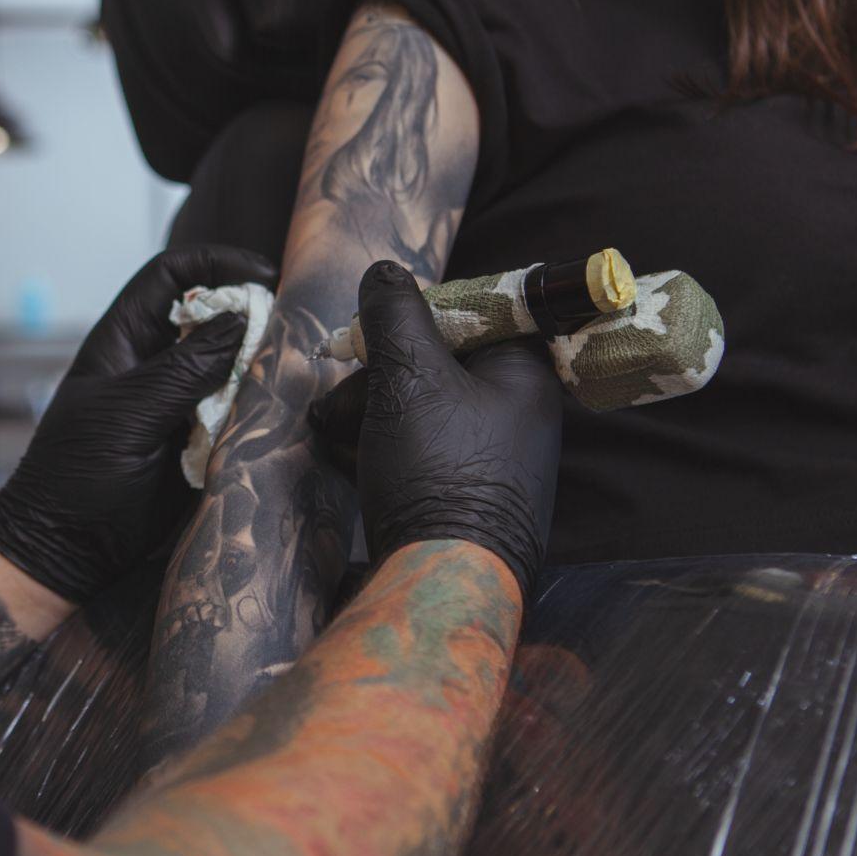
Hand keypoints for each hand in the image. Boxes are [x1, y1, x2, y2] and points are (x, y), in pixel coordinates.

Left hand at [0, 245, 279, 601]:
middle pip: (214, 315)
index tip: (262, 276)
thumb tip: (240, 317)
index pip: (172, 276)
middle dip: (253, 313)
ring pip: (235, 363)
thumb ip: (183, 369)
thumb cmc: (76, 474)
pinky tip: (281, 408)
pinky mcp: (204, 441)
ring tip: (291, 370)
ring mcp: (184, 402)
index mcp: (127, 340)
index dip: (217, 263)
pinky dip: (263, 406)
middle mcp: (159, 363)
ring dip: (263, 363)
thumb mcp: (127, 414)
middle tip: (290, 329)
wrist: (67, 551)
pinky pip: (242, 410)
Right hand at [309, 261, 561, 590]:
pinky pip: (420, 452)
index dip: (414, 317)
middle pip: (437, 363)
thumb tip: (386, 272)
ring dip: (368, 412)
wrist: (441, 583)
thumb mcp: (409, 375)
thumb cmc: (437, 470)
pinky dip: (382, 449)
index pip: (472, 315)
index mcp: (524, 374)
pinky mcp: (466, 497)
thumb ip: (395, 314)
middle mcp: (518, 414)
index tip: (369, 333)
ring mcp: (494, 460)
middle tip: (339, 398)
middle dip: (377, 375)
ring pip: (420, 409)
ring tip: (332, 432)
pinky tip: (350, 460)